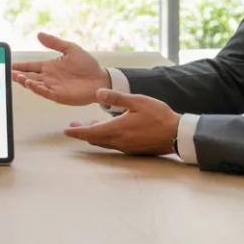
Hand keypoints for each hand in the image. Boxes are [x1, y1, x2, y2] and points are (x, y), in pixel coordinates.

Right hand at [11, 32, 110, 105]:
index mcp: (50, 66)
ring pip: (35, 85)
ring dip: (25, 81)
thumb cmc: (87, 64)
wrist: (100, 78)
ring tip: (17, 77)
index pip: (31, 66)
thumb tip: (39, 34)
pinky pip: (45, 92)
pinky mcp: (59, 95)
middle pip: (30, 76)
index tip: (10, 64)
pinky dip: (37, 89)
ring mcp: (53, 87)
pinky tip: (30, 84)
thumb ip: (55, 43)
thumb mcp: (70, 49)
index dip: (21, 65)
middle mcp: (49, 77)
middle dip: (19, 75)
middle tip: (9, 72)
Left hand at [63, 89, 180, 155]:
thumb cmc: (159, 116)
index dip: (77, 132)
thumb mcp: (137, 101)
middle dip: (82, 133)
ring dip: (93, 136)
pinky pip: (113, 144)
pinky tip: (106, 131)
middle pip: (95, 139)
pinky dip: (104, 138)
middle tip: (72, 127)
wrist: (176, 134)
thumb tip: (97, 93)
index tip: (66, 131)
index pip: (91, 132)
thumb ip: (116, 97)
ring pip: (103, 143)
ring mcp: (126, 147)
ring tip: (87, 127)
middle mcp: (119, 141)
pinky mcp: (133, 149)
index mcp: (117, 129)